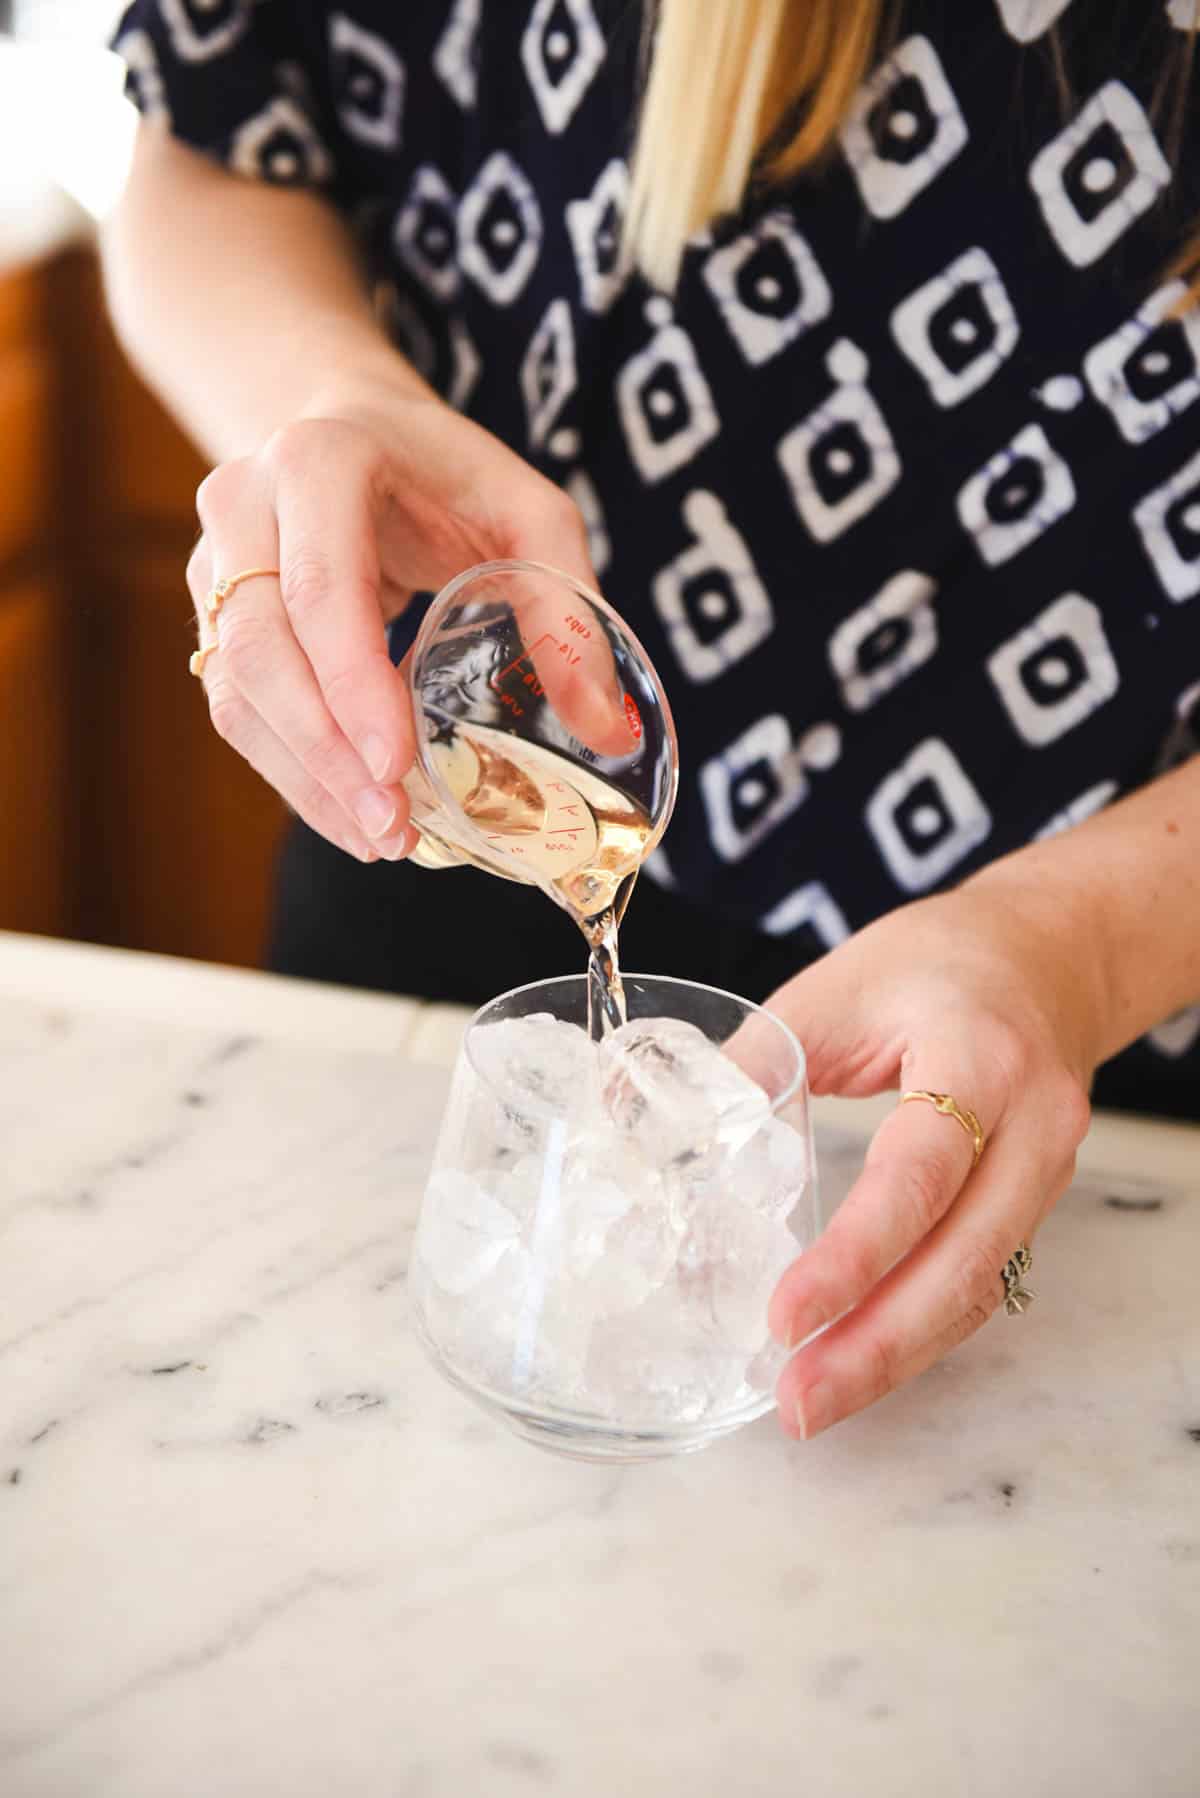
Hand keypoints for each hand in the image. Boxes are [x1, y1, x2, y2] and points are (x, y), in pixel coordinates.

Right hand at [187, 376, 600, 860]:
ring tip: (381, 838)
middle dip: (322, 752)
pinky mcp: (212, 616)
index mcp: (319, 462)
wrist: (351, 429)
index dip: (349, 683)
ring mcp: (213, 564)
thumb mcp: (530, 513)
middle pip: (259, 647)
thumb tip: (610, 733)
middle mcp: (244, 507)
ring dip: (303, 776)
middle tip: (391, 827)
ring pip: (234, 688)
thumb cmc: (447, 474)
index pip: (320, 586)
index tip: (393, 764)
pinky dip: (290, 771)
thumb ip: (568, 610)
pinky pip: (234, 704)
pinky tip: (349, 816)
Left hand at [765, 879, 1102, 1438]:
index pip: (918, 1174)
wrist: (1046, 953)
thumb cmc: (934, 962)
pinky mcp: (1033, 1200)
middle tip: (797, 1401)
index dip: (854, 1255)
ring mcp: (1046, 1168)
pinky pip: (981, 1278)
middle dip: (877, 1344)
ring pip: (979, 1286)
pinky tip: (861, 1360)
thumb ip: (753, 1066)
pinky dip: (920, 1327)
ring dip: (897, 1355)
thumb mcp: (832, 991)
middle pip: (962, 1260)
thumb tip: (652, 1140)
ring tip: (815, 1401)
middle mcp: (1032, 1123)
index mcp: (978, 1055)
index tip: (785, 1315)